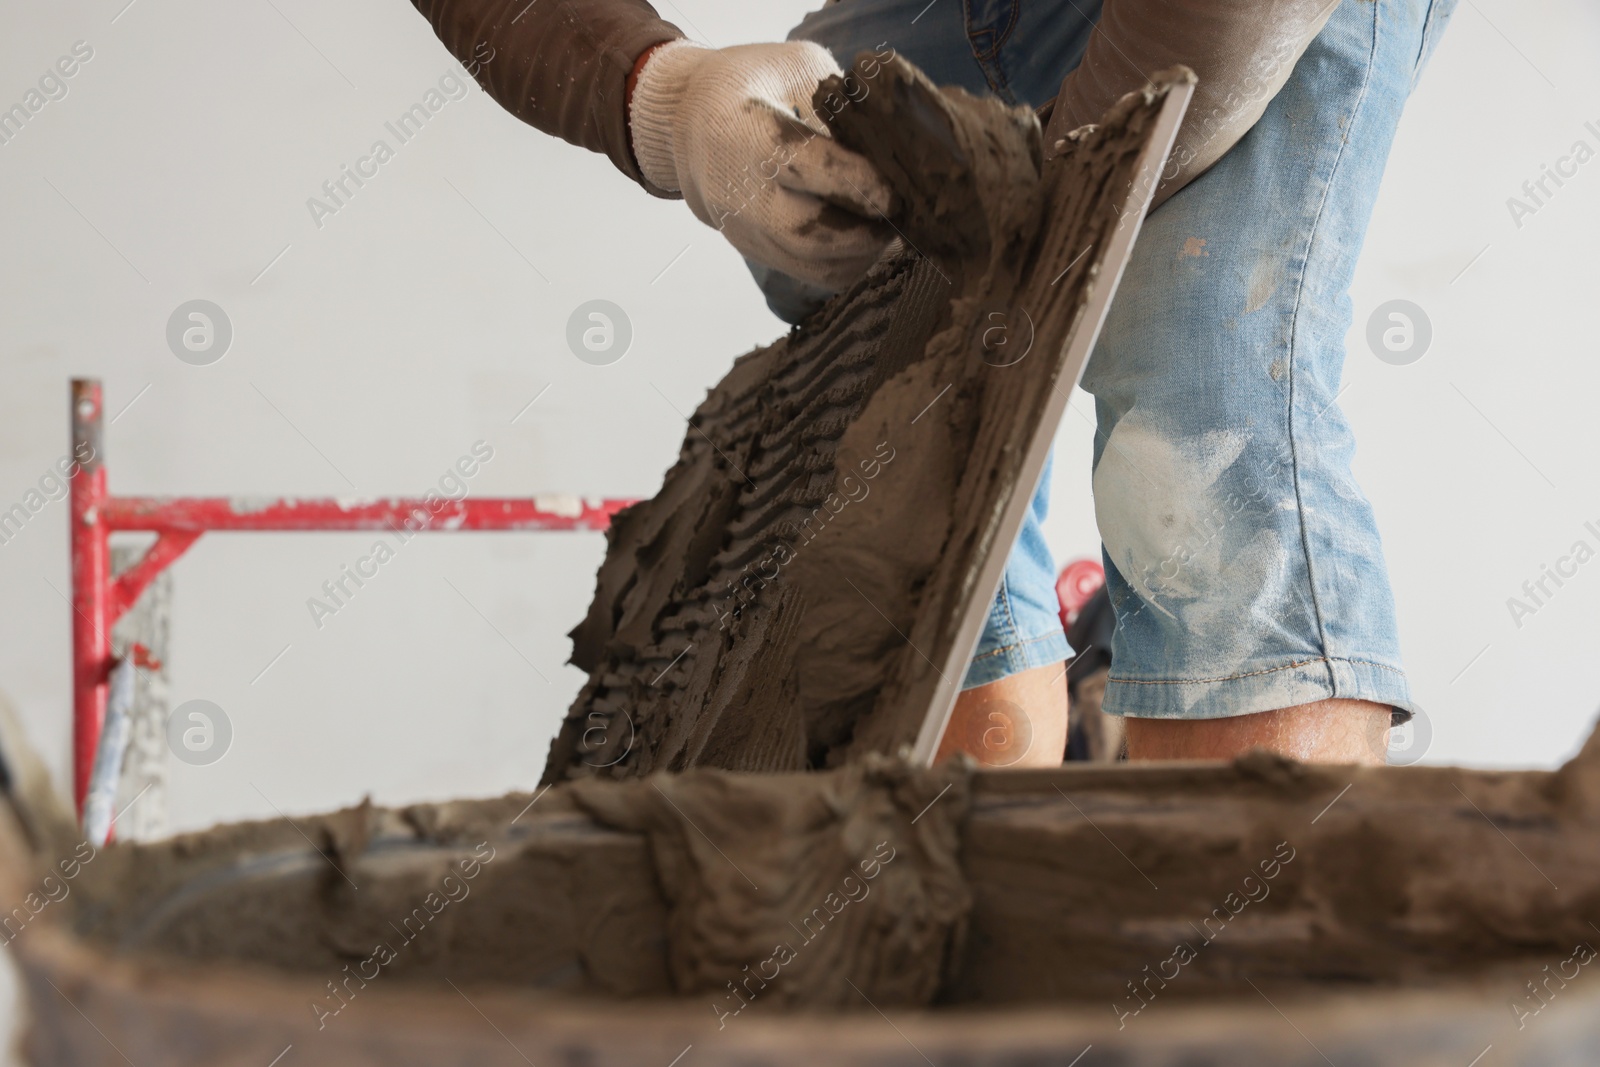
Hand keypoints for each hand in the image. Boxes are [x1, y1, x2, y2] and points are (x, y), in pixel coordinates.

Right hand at [628, 40, 895, 290]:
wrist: (690, 126)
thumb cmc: (751, 85)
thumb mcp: (792, 66)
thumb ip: (837, 101)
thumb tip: (888, 140)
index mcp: (749, 137)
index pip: (807, 170)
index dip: (858, 184)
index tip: (896, 190)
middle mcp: (743, 194)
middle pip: (810, 236)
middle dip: (867, 233)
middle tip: (903, 217)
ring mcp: (747, 231)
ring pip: (814, 265)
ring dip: (862, 254)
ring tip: (891, 229)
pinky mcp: (757, 252)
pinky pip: (810, 273)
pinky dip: (847, 264)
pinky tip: (869, 240)